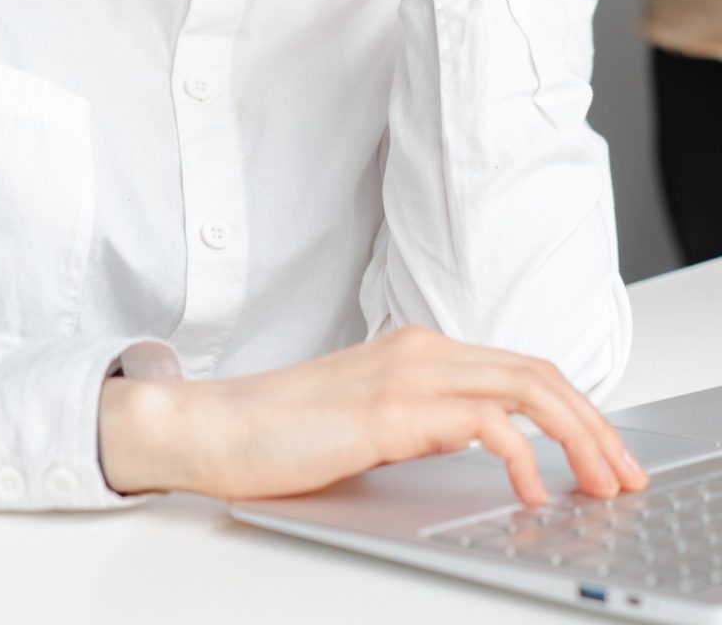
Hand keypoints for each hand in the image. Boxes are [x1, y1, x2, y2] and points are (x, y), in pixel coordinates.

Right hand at [99, 325, 646, 507]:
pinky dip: (522, 454)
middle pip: (537, 372)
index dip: (578, 410)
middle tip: (625, 473)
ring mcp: (406, 374)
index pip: (522, 368)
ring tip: (601, 483)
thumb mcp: (376, 423)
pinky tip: (531, 491)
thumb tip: (482, 446)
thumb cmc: (286, 432)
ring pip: (524, 388)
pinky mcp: (389, 410)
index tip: (608, 456)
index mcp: (420, 350)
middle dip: (594, 424)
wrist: (217, 427)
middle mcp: (422, 350)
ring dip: (577, 435)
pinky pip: (483, 421)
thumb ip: (427, 421)